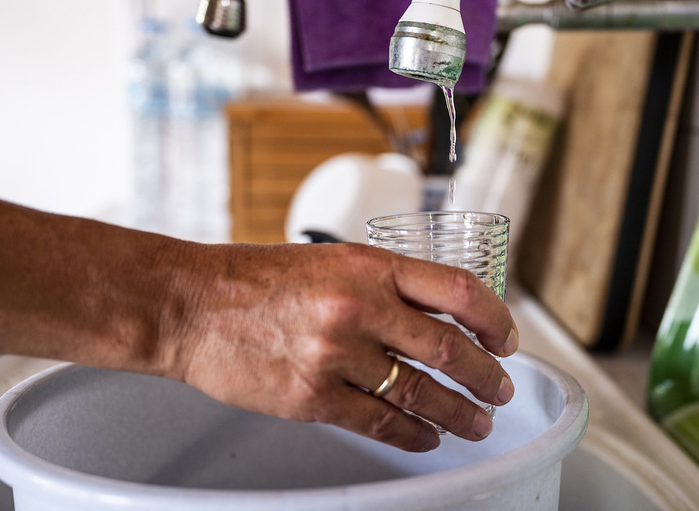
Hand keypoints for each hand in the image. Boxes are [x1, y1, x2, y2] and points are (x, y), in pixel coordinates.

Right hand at [174, 241, 518, 451]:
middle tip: (500, 390)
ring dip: (458, 412)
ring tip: (476, 422)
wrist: (192, 305)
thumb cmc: (257, 279)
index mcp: (370, 266)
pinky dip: (412, 434)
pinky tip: (426, 437)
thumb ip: (384, 285)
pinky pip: (379, 422)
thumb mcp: (332, 261)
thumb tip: (437, 314)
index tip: (506, 340)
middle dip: (485, 376)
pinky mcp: (312, 396)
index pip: (457, 291)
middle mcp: (360, 308)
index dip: (495, 319)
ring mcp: (336, 355)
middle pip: (448, 349)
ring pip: (420, 393)